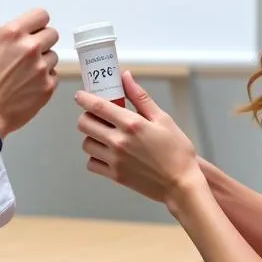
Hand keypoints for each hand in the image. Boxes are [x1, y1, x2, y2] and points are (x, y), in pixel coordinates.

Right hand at [0, 8, 58, 138]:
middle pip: (52, 34)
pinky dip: (45, 79)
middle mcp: (29, 46)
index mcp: (12, 33)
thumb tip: (18, 31)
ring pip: (53, 55)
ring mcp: (41, 66)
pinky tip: (29, 85)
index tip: (35, 29)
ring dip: (44, 61)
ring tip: (27, 73)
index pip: (41, 15)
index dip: (38, 23)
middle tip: (31, 53)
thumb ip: (4, 36)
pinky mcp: (48, 85)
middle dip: (43, 41)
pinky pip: (54, 75)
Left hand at [76, 71, 200, 206]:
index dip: (84, 98)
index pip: (97, 106)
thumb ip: (140, 97)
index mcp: (132, 124)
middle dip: (86, 116)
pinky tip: (107, 152)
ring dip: (91, 136)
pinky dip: (95, 157)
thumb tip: (125, 77)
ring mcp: (115, 160)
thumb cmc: (177, 151)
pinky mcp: (115, 176)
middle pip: (84, 124)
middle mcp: (119, 141)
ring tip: (104, 135)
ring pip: (86, 143)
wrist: (181, 185)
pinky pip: (91, 163)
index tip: (80, 95)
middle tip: (96, 116)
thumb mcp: (163, 118)